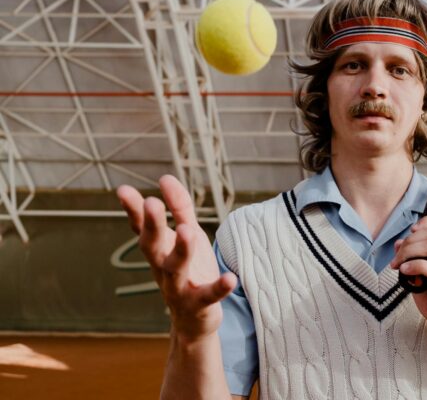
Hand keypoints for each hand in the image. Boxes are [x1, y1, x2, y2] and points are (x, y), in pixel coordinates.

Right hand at [116, 175, 235, 343]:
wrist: (193, 320)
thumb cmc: (189, 269)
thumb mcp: (186, 235)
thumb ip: (179, 208)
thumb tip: (165, 177)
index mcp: (159, 250)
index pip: (142, 228)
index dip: (133, 210)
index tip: (123, 190)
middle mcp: (163, 268)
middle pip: (153, 246)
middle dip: (152, 225)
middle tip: (151, 202)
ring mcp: (179, 287)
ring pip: (176, 268)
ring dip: (181, 249)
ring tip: (188, 230)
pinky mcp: (200, 304)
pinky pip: (209, 296)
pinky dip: (219, 287)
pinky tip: (231, 278)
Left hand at [390, 215, 426, 350]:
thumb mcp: (418, 278)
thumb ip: (411, 261)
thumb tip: (397, 243)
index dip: (426, 221)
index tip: (410, 233)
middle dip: (409, 242)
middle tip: (395, 260)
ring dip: (410, 252)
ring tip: (398, 266)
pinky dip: (418, 266)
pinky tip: (405, 273)